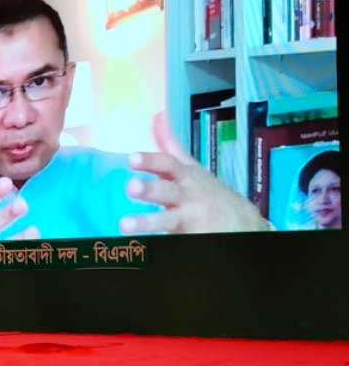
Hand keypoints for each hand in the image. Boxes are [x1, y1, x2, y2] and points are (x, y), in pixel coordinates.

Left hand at [119, 113, 269, 233]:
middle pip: (168, 191)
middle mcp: (188, 196)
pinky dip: (158, 244)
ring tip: (123, 226)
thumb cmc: (205, 192)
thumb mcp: (191, 168)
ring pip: (167, 220)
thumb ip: (170, 146)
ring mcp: (191, 219)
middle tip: (130, 187)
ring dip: (147, 222)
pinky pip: (175, 241)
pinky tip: (140, 249)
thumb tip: (156, 117)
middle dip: (150, 189)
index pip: (168, 164)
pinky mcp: (192, 237)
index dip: (150, 161)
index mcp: (185, 177)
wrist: (242, 222)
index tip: (131, 158)